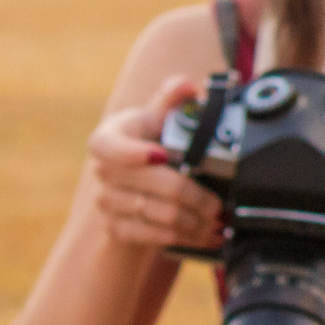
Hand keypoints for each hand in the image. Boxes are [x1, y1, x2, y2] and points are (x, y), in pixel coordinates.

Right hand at [87, 76, 227, 252]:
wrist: (138, 179)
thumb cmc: (153, 139)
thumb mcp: (161, 115)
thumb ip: (173, 97)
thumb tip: (187, 85)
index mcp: (109, 138)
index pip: (110, 146)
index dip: (133, 152)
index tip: (161, 156)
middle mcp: (104, 171)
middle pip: (156, 185)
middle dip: (195, 197)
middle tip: (220, 205)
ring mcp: (108, 202)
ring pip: (160, 215)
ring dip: (195, 222)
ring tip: (219, 223)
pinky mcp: (117, 228)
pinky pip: (153, 237)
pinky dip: (184, 239)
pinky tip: (205, 237)